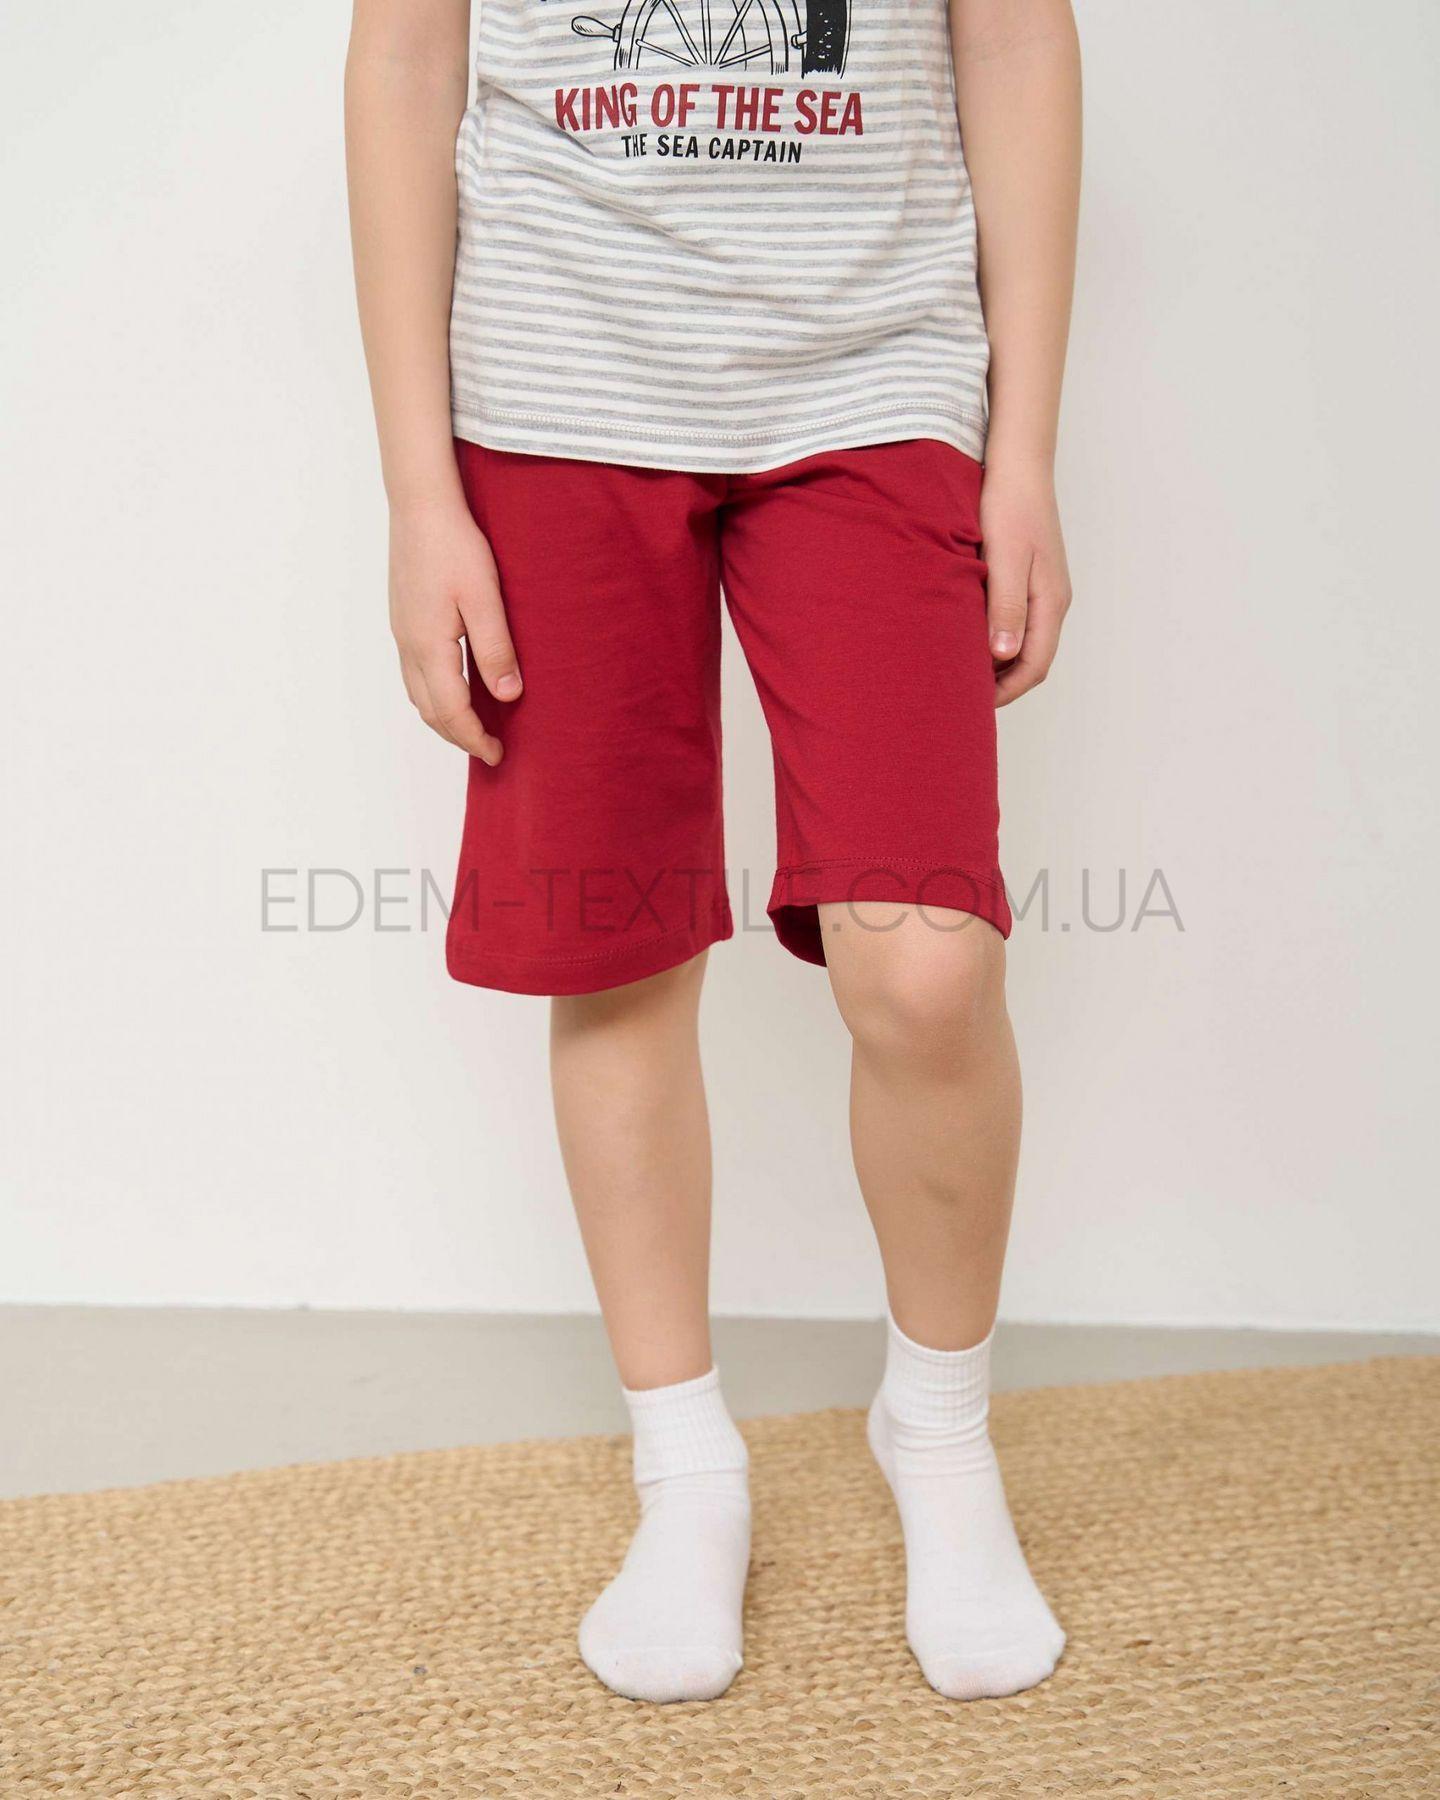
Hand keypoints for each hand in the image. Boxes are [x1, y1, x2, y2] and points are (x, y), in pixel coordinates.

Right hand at [388, 495, 520, 764]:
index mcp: (429, 646)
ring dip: (444, 718)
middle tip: (490, 749)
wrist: (420, 506)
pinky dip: (435, 695)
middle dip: (458, 736)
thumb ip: (495, 649)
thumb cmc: (454, 545)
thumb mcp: (484, 598)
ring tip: (474, 726)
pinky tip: (456, 688)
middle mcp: (409, 646)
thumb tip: (507, 696)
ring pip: (418, 694)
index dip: (474, 738)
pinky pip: (415, 674)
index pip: (451, 711)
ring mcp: (402, 633)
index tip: (498, 754)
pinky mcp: (404, 620)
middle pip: (429, 711)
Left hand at [979, 459, 1072, 706]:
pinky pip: (1015, 621)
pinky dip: (994, 638)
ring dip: (996, 662)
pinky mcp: (1029, 578)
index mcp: (1050, 601)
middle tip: (962, 697)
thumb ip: (1006, 606)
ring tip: (960, 671)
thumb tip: (1004, 655)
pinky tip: (966, 637)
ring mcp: (1042, 590)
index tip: (973, 706)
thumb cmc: (1009, 504)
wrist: (1017, 463)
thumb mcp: (1005, 557)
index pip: (1035, 666)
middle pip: (1031, 660)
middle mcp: (1052, 600)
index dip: (1006, 692)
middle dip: (1000, 684)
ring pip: (1023, 642)